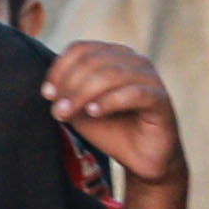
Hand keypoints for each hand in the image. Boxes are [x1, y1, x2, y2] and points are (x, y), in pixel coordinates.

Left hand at [45, 39, 182, 186]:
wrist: (141, 159)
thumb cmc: (112, 130)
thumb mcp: (81, 109)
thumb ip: (69, 94)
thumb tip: (51, 88)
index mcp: (115, 56)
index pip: (81, 49)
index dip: (60, 69)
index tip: (47, 93)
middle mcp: (134, 61)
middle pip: (93, 61)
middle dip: (69, 85)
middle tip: (57, 110)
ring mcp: (150, 78)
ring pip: (110, 74)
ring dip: (82, 94)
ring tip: (67, 114)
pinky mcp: (161, 99)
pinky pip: (133, 93)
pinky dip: (108, 101)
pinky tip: (93, 112)